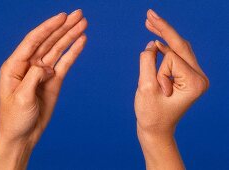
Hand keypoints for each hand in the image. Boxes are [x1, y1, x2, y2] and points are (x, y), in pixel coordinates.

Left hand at [0, 9, 86, 169]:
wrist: (23, 135)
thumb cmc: (15, 118)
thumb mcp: (21, 97)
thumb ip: (34, 77)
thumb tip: (46, 65)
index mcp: (15, 66)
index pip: (34, 40)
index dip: (49, 27)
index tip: (63, 17)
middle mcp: (30, 65)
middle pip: (49, 41)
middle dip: (64, 27)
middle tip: (79, 15)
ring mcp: (43, 72)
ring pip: (59, 49)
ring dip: (71, 36)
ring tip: (83, 24)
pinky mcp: (54, 81)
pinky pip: (65, 63)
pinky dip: (73, 52)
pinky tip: (81, 41)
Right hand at [135, 9, 208, 169]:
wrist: (156, 130)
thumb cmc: (150, 114)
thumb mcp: (145, 88)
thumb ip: (147, 62)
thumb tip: (152, 45)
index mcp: (194, 83)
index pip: (172, 60)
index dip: (156, 71)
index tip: (155, 90)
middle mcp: (200, 77)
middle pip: (180, 45)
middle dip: (164, 29)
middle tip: (149, 14)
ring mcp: (195, 77)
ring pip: (179, 48)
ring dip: (164, 35)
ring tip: (150, 21)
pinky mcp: (187, 77)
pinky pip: (177, 55)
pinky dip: (166, 47)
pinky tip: (157, 40)